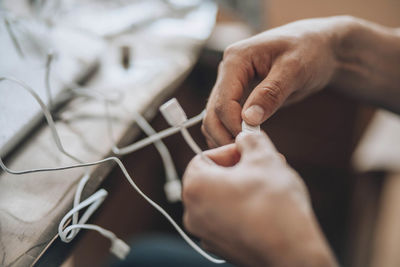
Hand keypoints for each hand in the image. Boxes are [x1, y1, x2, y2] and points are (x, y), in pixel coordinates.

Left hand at [182, 132, 336, 266]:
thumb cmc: (275, 204)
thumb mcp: (264, 157)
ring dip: (239, 189)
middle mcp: (192, 212)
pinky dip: (240, 210)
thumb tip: (246, 137)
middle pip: (211, 179)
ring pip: (219, 199)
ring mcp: (205, 233)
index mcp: (196, 187)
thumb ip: (250, 140)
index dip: (228, 151)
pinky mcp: (220, 247)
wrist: (292, 252)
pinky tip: (264, 209)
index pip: (204, 157)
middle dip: (237, 169)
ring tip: (266, 186)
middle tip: (261, 167)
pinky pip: (225, 220)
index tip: (248, 154)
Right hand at [202, 16, 355, 146]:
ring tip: (250, 151)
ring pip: (215, 119)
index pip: (223, 101)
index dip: (234, 125)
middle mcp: (227, 71)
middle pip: (213, 113)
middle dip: (225, 136)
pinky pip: (227, 119)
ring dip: (226, 138)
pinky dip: (232, 134)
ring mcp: (231, 84)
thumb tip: (248, 120)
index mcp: (235, 59)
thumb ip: (271, 93)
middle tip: (247, 154)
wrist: (319, 46)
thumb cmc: (309, 50)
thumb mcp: (294, 69)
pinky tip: (250, 144)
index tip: (251, 143)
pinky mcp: (239, 96)